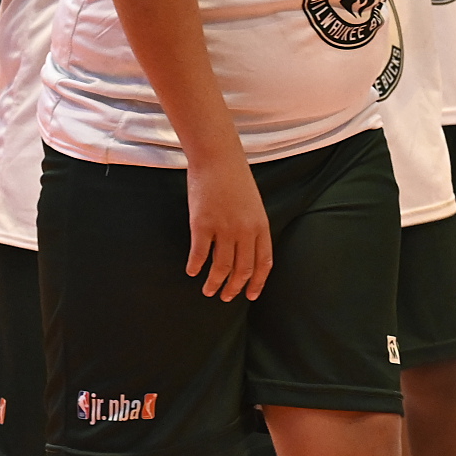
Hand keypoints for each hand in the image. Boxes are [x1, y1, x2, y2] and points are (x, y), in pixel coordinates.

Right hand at [185, 157, 272, 301]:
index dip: (257, 283)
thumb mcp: (254, 205)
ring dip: (214, 283)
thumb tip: (245, 252)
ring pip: (221, 267)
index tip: (250, 295)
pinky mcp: (202, 224)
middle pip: (242, 270)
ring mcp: (224, 229)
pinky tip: (192, 271)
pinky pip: (199, 254)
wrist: (218, 158)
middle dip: (234, 288)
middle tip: (226, 297)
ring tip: (208, 290)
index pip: (263, 263)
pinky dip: (195, 266)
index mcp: (261, 226)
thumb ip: (252, 228)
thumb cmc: (235, 179)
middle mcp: (245, 231)